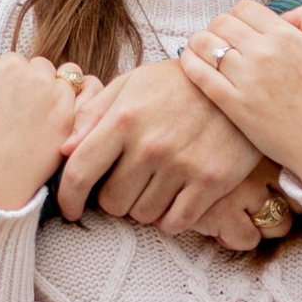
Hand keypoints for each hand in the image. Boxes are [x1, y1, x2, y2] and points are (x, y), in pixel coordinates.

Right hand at [0, 56, 90, 211]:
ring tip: (36, 124)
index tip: (8, 103)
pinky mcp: (72, 121)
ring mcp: (57, 98)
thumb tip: (0, 61)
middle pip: (44, 69)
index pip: (20, 61)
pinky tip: (49, 134)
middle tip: (23, 114)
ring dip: (56, 98)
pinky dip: (68, 116)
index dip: (14, 83)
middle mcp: (37, 76)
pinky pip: (78, 107)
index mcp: (10, 66)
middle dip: (37, 85)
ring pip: (66, 84)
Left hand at [56, 53, 267, 234]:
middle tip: (128, 183)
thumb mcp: (132, 84)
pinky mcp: (211, 181)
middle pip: (112, 202)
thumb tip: (64, 150)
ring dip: (144, 206)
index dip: (67, 198)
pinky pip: (176, 223)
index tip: (70, 208)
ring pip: (143, 215)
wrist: (237, 79)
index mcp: (124, 119)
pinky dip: (170, 218)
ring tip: (155, 185)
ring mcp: (182, 165)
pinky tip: (174, 199)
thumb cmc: (177, 83)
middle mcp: (150, 145)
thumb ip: (93, 114)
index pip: (80, 172)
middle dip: (114, 198)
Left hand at [180, 4, 301, 187]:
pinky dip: (189, 63)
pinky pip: (200, 75)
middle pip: (222, 23)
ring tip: (200, 50)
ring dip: (199, 42)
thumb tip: (281, 15)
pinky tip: (188, 61)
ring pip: (206, 44)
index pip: (245, 9)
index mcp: (286, 36)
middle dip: (217, 27)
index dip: (238, 16)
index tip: (237, 29)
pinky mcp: (234, 104)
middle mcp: (263, 52)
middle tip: (219, 40)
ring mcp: (247, 78)